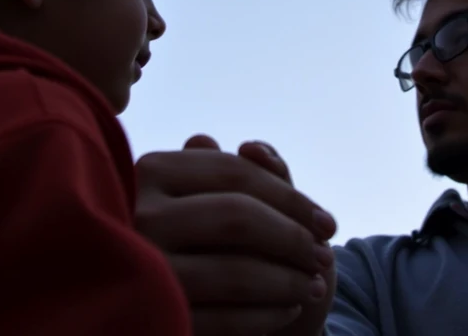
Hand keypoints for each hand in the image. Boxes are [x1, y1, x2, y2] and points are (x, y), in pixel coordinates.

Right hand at [135, 136, 336, 335]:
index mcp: (153, 171)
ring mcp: (143, 266)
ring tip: (311, 287)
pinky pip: (224, 318)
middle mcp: (139, 213)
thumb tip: (256, 149)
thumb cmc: (208, 242)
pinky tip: (287, 310)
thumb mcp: (228, 198)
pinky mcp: (152, 314)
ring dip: (287, 282)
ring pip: (236, 271)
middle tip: (323, 257)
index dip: (292, 198)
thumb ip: (249, 172)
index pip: (235, 172)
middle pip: (238, 217)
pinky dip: (265, 315)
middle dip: (293, 239)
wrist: (158, 308)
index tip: (328, 224)